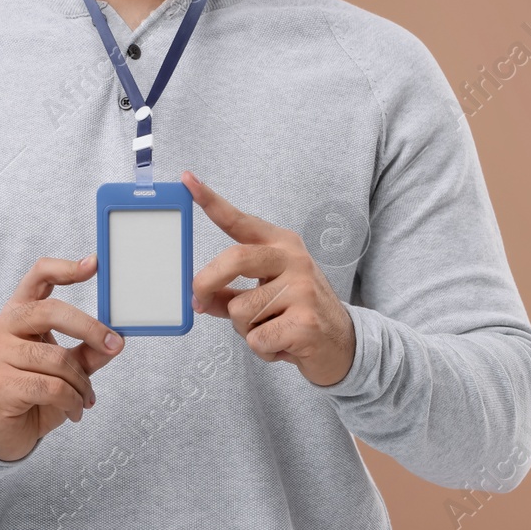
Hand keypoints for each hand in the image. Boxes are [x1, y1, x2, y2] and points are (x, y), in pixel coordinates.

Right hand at [0, 254, 124, 461]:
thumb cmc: (29, 395)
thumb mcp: (63, 369)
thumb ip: (86, 352)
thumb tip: (115, 340)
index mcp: (17, 315)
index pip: (37, 277)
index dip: (65, 268)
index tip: (94, 264)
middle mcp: (1, 328)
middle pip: (50, 311)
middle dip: (89, 327)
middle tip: (114, 344)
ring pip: (57, 359)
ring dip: (81, 383)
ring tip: (85, 398)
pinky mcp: (1, 386)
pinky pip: (52, 387)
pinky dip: (72, 401)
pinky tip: (74, 410)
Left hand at [184, 171, 356, 387]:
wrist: (343, 344)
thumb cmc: (296, 313)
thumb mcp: (264, 295)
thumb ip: (229, 292)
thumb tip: (197, 297)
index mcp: (281, 244)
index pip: (240, 220)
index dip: (211, 201)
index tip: (187, 180)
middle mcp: (293, 259)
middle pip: (234, 259)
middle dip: (207, 282)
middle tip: (199, 300)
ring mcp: (302, 289)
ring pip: (240, 309)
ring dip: (245, 329)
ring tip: (270, 330)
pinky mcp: (305, 322)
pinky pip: (256, 338)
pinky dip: (262, 349)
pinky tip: (282, 345)